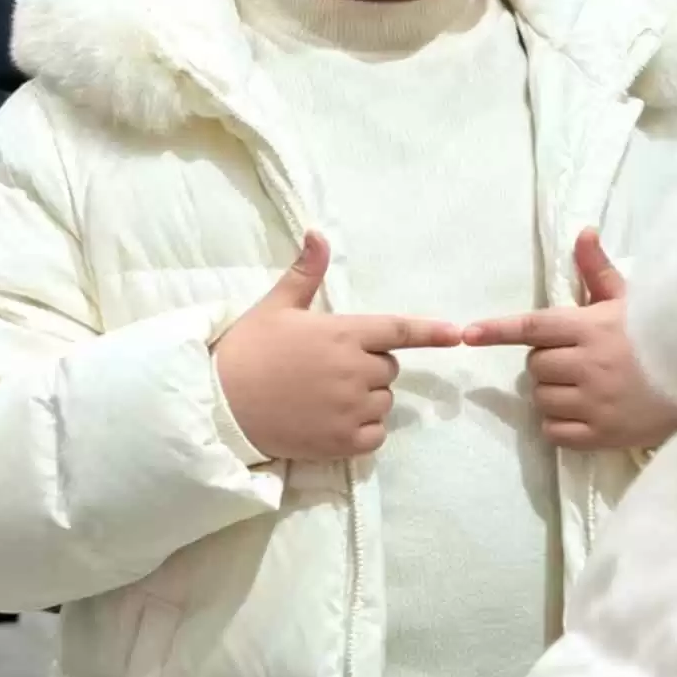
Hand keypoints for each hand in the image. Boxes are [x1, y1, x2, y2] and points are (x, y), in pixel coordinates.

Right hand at [213, 233, 461, 462]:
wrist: (218, 405)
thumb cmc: (247, 351)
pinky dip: (362, 432)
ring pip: (382, 402)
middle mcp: (354, 370)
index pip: (398, 330)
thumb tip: (318, 233)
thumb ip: (306, 274)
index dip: (430, 332)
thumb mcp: (275, 307)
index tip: (457, 334)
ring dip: (364, 400)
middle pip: (388, 369)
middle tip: (327, 370)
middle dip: (368, 367)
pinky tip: (332, 424)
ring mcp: (350, 408)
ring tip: (322, 398)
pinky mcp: (342, 442)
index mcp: (342, 333)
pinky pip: (375, 436)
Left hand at [463, 231, 676, 453]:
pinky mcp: (601, 435)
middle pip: (535, 365)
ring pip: (541, 399)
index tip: (468, 333)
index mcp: (592, 328)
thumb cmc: (662, 336)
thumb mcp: (632, 300)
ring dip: (552, 392)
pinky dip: (559, 423)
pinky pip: (554, 431)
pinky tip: (582, 411)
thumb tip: (582, 232)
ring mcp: (594, 403)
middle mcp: (589, 365)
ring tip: (583, 385)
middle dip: (547, 361)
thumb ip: (598, 271)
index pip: (534, 327)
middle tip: (575, 357)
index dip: (498, 330)